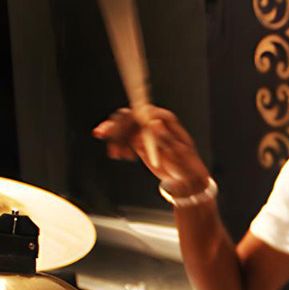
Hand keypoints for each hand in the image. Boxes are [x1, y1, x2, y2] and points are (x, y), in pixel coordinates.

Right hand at [93, 105, 210, 196]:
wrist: (183, 177)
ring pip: (123, 126)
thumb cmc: (185, 165)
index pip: (141, 112)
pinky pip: (123, 137)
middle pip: (129, 116)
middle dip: (116, 126)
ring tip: (115, 153)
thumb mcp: (177, 153)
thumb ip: (164, 137)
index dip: (127, 118)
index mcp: (164, 119)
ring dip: (114, 137)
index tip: (118, 128)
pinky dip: (117, 144)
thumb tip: (153, 123)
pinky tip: (118, 154)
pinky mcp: (139, 140)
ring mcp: (145, 130)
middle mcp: (153, 121)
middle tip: (104, 135)